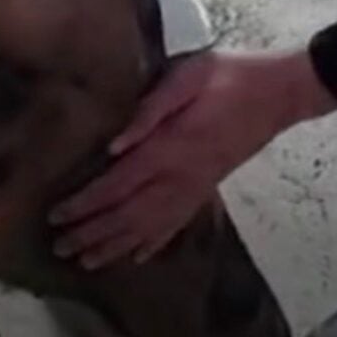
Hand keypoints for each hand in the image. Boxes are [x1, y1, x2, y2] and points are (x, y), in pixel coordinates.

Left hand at [49, 48, 336, 268]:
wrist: (279, 93)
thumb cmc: (231, 76)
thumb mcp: (189, 75)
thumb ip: (151, 108)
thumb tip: (114, 145)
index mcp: (170, 148)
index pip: (117, 185)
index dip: (85, 204)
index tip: (56, 216)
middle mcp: (180, 177)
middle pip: (128, 215)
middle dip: (91, 233)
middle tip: (59, 248)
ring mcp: (196, 188)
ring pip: (149, 227)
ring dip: (115, 245)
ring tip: (86, 262)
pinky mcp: (208, 188)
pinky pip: (176, 224)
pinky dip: (153, 243)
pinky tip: (136, 257)